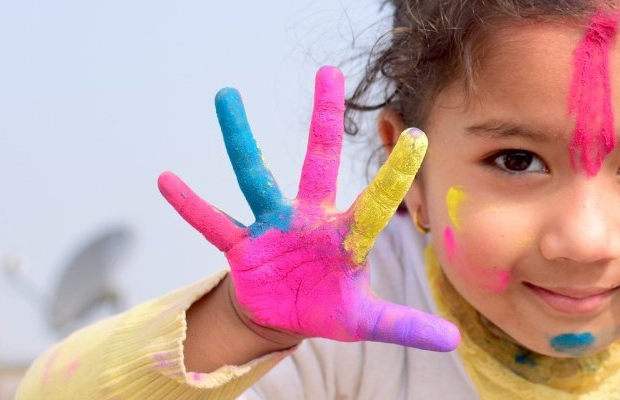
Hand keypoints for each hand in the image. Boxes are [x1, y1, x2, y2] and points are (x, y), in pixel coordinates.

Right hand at [157, 66, 458, 350]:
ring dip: (239, 139)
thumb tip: (453, 340)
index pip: (377, 202)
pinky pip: (212, 222)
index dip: (396, 175)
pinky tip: (167, 179)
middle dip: (325, 120)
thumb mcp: (366, 321)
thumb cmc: (328, 306)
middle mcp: (310, 219)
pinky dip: (190, 205)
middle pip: (319, 161)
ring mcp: (273, 226)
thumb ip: (405, 325)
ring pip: (254, 176)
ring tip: (226, 96)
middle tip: (329, 73)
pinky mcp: (242, 245)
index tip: (418, 137)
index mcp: (346, 236)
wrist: (283, 315)